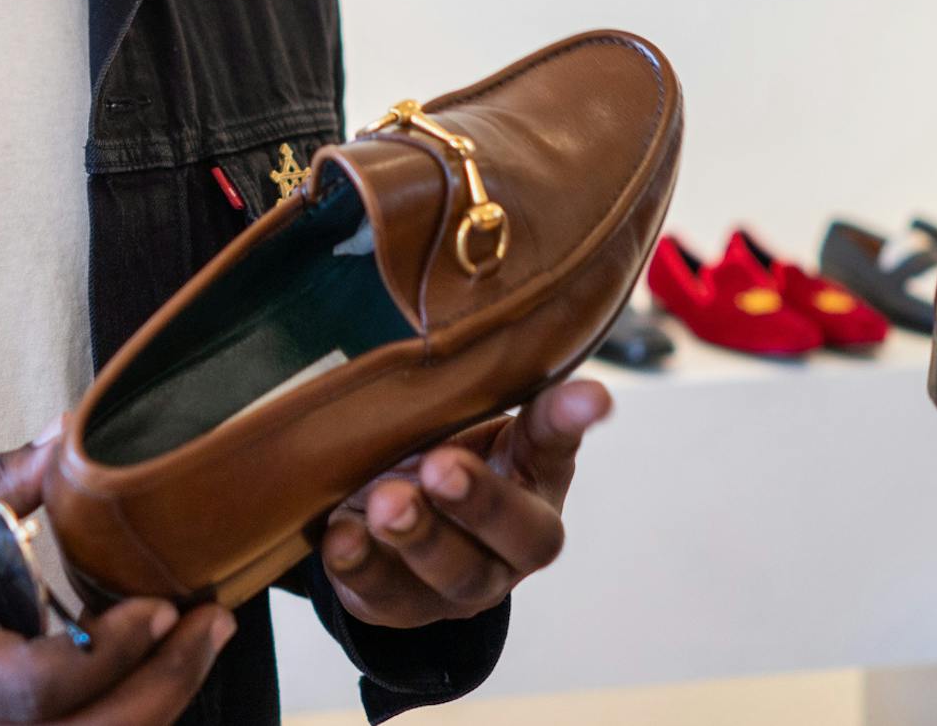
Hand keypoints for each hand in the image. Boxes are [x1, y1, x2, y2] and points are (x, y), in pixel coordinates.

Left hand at [316, 378, 610, 628]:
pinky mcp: (400, 607)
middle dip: (481, 502)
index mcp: (534, 478)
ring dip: (419, 538)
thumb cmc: (431, 449)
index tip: (594, 394)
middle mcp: (510, 543)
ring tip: (386, 504)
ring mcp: (459, 584)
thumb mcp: (455, 415)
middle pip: (519, 535)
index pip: (557, 445)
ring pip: (454, 575)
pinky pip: (383, 597)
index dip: (570, 421)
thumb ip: (474, 384)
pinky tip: (342, 539)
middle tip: (441, 466)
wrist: (380, 515)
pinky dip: (359, 566)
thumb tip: (493, 328)